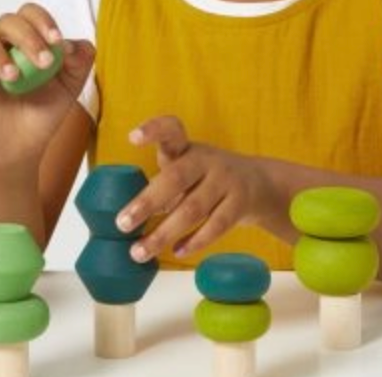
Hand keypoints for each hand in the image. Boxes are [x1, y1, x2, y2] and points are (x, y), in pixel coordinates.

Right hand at [0, 3, 94, 169]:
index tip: (57, 41)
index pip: (30, 12)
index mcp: (27, 37)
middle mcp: (1, 42)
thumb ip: (80, 60)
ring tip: (13, 77)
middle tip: (43, 64)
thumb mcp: (71, 86)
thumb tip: (69, 44)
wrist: (24, 144)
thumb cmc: (44, 108)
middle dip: (27, 38)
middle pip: (6, 20)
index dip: (42, 21)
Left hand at [114, 115, 267, 261]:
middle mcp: (206, 160)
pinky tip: (176, 252)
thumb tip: (128, 219)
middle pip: (176, 178)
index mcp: (186, 148)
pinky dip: (194, 241)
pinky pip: (215, 226)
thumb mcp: (187, 169)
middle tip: (122, 223)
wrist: (259, 183)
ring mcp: (225, 180)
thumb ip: (162, 186)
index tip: (132, 137)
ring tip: (138, 252)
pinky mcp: (240, 203)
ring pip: (192, 209)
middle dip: (147, 202)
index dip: (153, 129)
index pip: (171, 129)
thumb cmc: (206, 178)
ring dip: (163, 233)